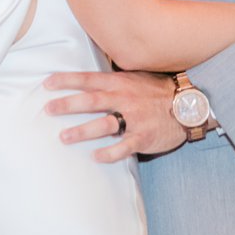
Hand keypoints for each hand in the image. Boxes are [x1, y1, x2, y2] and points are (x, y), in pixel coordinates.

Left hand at [43, 70, 186, 162]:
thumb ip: (113, 80)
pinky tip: (96, 157)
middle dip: (67, 105)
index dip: (66, 80)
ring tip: (64, 137)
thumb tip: (89, 79)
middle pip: (91, 101)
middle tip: (48, 109)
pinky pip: (123, 146)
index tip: (47, 83)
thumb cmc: (157, 91)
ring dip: (82, 131)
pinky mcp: (143, 137)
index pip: (88, 79)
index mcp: (120, 83)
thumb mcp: (135, 78)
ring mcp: (134, 118)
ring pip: (103, 124)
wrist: (188, 104)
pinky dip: (109, 152)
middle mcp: (124, 98)